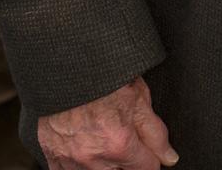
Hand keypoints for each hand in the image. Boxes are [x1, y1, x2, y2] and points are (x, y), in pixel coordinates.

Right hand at [38, 77, 177, 169]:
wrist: (65, 62)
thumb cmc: (102, 74)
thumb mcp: (138, 95)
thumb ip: (155, 132)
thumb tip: (169, 157)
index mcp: (119, 143)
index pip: (147, 168)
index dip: (150, 155)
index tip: (147, 147)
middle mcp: (93, 158)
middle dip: (127, 156)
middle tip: (121, 132)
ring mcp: (70, 159)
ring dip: (103, 159)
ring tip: (101, 132)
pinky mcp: (52, 156)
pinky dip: (78, 161)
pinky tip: (83, 142)